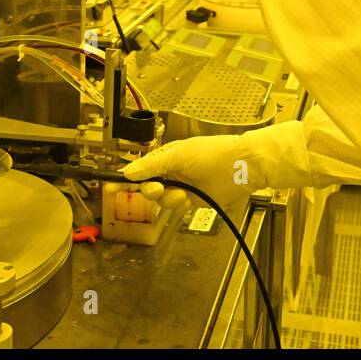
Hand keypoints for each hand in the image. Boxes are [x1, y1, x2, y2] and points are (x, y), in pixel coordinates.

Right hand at [122, 134, 265, 207]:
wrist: (240, 167)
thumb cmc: (212, 154)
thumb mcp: (179, 155)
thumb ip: (153, 165)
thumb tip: (128, 171)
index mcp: (169, 155)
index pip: (145, 167)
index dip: (134, 175)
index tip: (120, 183)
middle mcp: (175, 170)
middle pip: (150, 185)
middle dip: (151, 189)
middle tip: (157, 188)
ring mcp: (184, 186)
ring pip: (162, 198)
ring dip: (168, 197)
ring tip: (180, 192)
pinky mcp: (194, 200)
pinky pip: (177, 205)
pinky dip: (179, 203)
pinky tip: (188, 197)